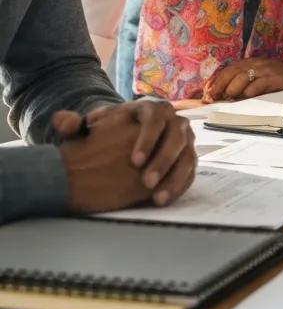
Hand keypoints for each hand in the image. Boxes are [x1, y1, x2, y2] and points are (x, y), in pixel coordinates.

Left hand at [57, 100, 196, 205]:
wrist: (121, 143)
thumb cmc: (106, 134)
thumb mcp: (88, 127)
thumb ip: (71, 124)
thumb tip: (66, 123)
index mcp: (151, 108)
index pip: (156, 118)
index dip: (148, 139)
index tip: (134, 162)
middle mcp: (174, 121)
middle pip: (177, 136)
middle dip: (164, 160)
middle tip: (146, 183)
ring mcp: (184, 140)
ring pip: (188, 155)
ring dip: (175, 177)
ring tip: (158, 197)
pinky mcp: (188, 158)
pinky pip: (190, 171)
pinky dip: (180, 185)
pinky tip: (164, 200)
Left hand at [202, 56, 282, 102]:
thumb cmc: (279, 77)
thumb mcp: (260, 75)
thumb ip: (244, 82)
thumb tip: (224, 95)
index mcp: (250, 62)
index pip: (228, 69)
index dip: (215, 81)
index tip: (206, 93)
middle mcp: (256, 63)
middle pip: (231, 73)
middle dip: (219, 87)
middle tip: (212, 99)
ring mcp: (265, 70)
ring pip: (242, 79)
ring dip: (233, 91)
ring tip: (230, 100)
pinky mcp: (274, 78)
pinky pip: (257, 86)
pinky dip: (249, 93)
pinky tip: (247, 98)